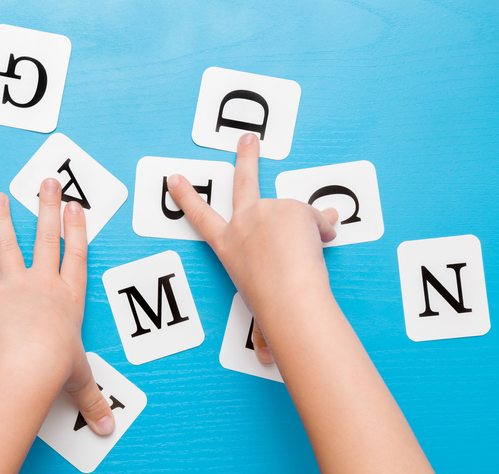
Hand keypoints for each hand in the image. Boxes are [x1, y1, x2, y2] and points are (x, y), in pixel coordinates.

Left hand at [0, 180, 114, 434]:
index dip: (77, 229)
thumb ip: (93, 400)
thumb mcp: (81, 380)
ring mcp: (19, 286)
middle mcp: (46, 283)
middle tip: (48, 183)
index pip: (76, 254)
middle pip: (47, 237)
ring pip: (10, 246)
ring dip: (2, 220)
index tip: (77, 207)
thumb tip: (109, 429)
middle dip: (48, 207)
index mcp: (70, 295)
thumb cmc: (59, 365)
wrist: (34, 361)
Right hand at [166, 133, 337, 363]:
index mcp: (228, 246)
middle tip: (248, 138)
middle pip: (243, 181)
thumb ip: (262, 334)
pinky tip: (319, 246)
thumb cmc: (268, 309)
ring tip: (308, 254)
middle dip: (245, 156)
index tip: (174, 179)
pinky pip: (317, 219)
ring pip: (297, 214)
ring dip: (308, 230)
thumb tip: (267, 361)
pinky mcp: (290, 207)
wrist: (285, 297)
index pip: (200, 218)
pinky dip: (323, 232)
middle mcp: (243, 223)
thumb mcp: (257, 315)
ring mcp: (265, 211)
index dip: (186, 197)